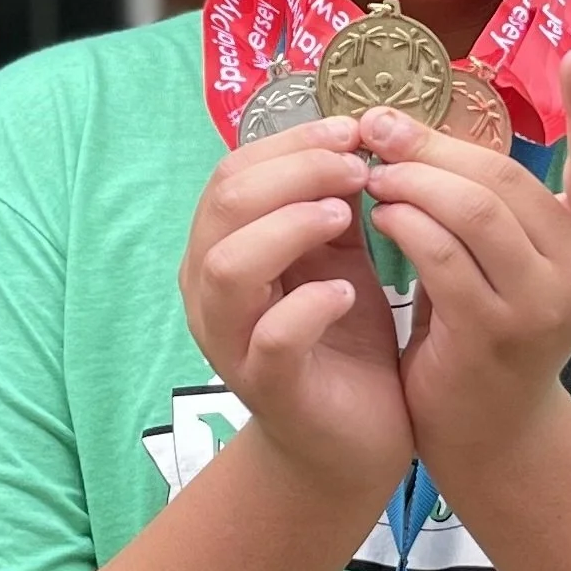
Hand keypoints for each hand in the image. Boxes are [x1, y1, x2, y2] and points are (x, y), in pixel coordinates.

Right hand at [180, 117, 413, 495]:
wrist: (348, 441)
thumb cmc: (339, 338)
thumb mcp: (336, 257)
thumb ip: (331, 202)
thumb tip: (355, 133)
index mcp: (221, 249)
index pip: (233, 173)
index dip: (292, 143)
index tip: (354, 130)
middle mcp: (211, 293)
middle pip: (226, 205)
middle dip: (297, 172)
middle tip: (359, 168)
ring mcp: (232, 341)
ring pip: (230, 266)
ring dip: (292, 227)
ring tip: (348, 217)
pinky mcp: (268, 388)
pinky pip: (272, 338)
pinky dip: (310, 306)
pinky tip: (348, 294)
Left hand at [359, 49, 570, 472]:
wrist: (486, 430)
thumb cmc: (488, 326)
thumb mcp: (508, 259)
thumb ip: (489, 200)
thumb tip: (415, 123)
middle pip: (506, 178)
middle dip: (435, 145)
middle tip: (380, 125)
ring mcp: (545, 304)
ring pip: (474, 209)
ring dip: (412, 181)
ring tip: (372, 173)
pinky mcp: (495, 332)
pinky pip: (442, 255)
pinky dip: (404, 223)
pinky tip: (379, 215)